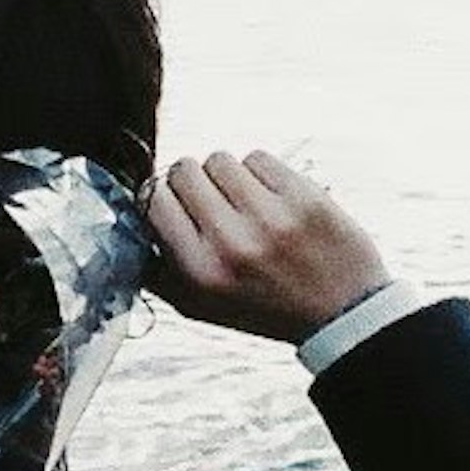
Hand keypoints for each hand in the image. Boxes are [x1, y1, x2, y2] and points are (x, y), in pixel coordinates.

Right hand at [142, 149, 392, 346]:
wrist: (342, 313)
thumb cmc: (264, 308)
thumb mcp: (201, 308)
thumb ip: (157, 271)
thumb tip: (127, 226)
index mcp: (201, 271)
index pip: (153, 199)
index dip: (160, 197)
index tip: (174, 206)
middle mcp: (232, 243)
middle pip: (183, 170)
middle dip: (192, 182)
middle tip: (211, 203)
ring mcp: (270, 216)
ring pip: (220, 158)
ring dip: (226, 175)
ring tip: (244, 202)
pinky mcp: (303, 196)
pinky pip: (258, 157)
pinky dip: (259, 173)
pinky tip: (271, 199)